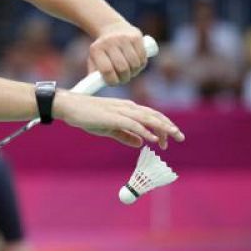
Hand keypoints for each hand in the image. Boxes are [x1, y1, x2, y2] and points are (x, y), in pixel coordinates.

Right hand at [56, 91, 184, 148]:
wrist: (71, 107)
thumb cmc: (88, 116)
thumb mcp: (109, 128)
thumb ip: (125, 135)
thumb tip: (141, 143)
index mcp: (127, 109)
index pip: (151, 115)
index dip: (162, 126)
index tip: (168, 140)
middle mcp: (127, 107)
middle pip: (153, 115)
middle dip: (168, 126)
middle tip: (180, 137)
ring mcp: (121, 111)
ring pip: (147, 118)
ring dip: (162, 127)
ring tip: (173, 136)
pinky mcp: (113, 117)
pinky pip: (133, 124)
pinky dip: (145, 130)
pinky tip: (152, 138)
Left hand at [88, 22, 146, 84]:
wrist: (113, 28)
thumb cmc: (102, 50)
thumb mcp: (93, 59)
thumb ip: (93, 73)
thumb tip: (94, 87)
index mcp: (96, 49)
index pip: (106, 70)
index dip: (112, 80)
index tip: (114, 83)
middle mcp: (109, 42)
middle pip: (122, 67)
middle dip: (124, 78)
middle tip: (124, 79)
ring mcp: (123, 38)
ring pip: (134, 63)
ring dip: (134, 71)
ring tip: (130, 72)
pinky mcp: (136, 37)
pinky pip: (142, 56)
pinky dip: (141, 64)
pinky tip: (137, 65)